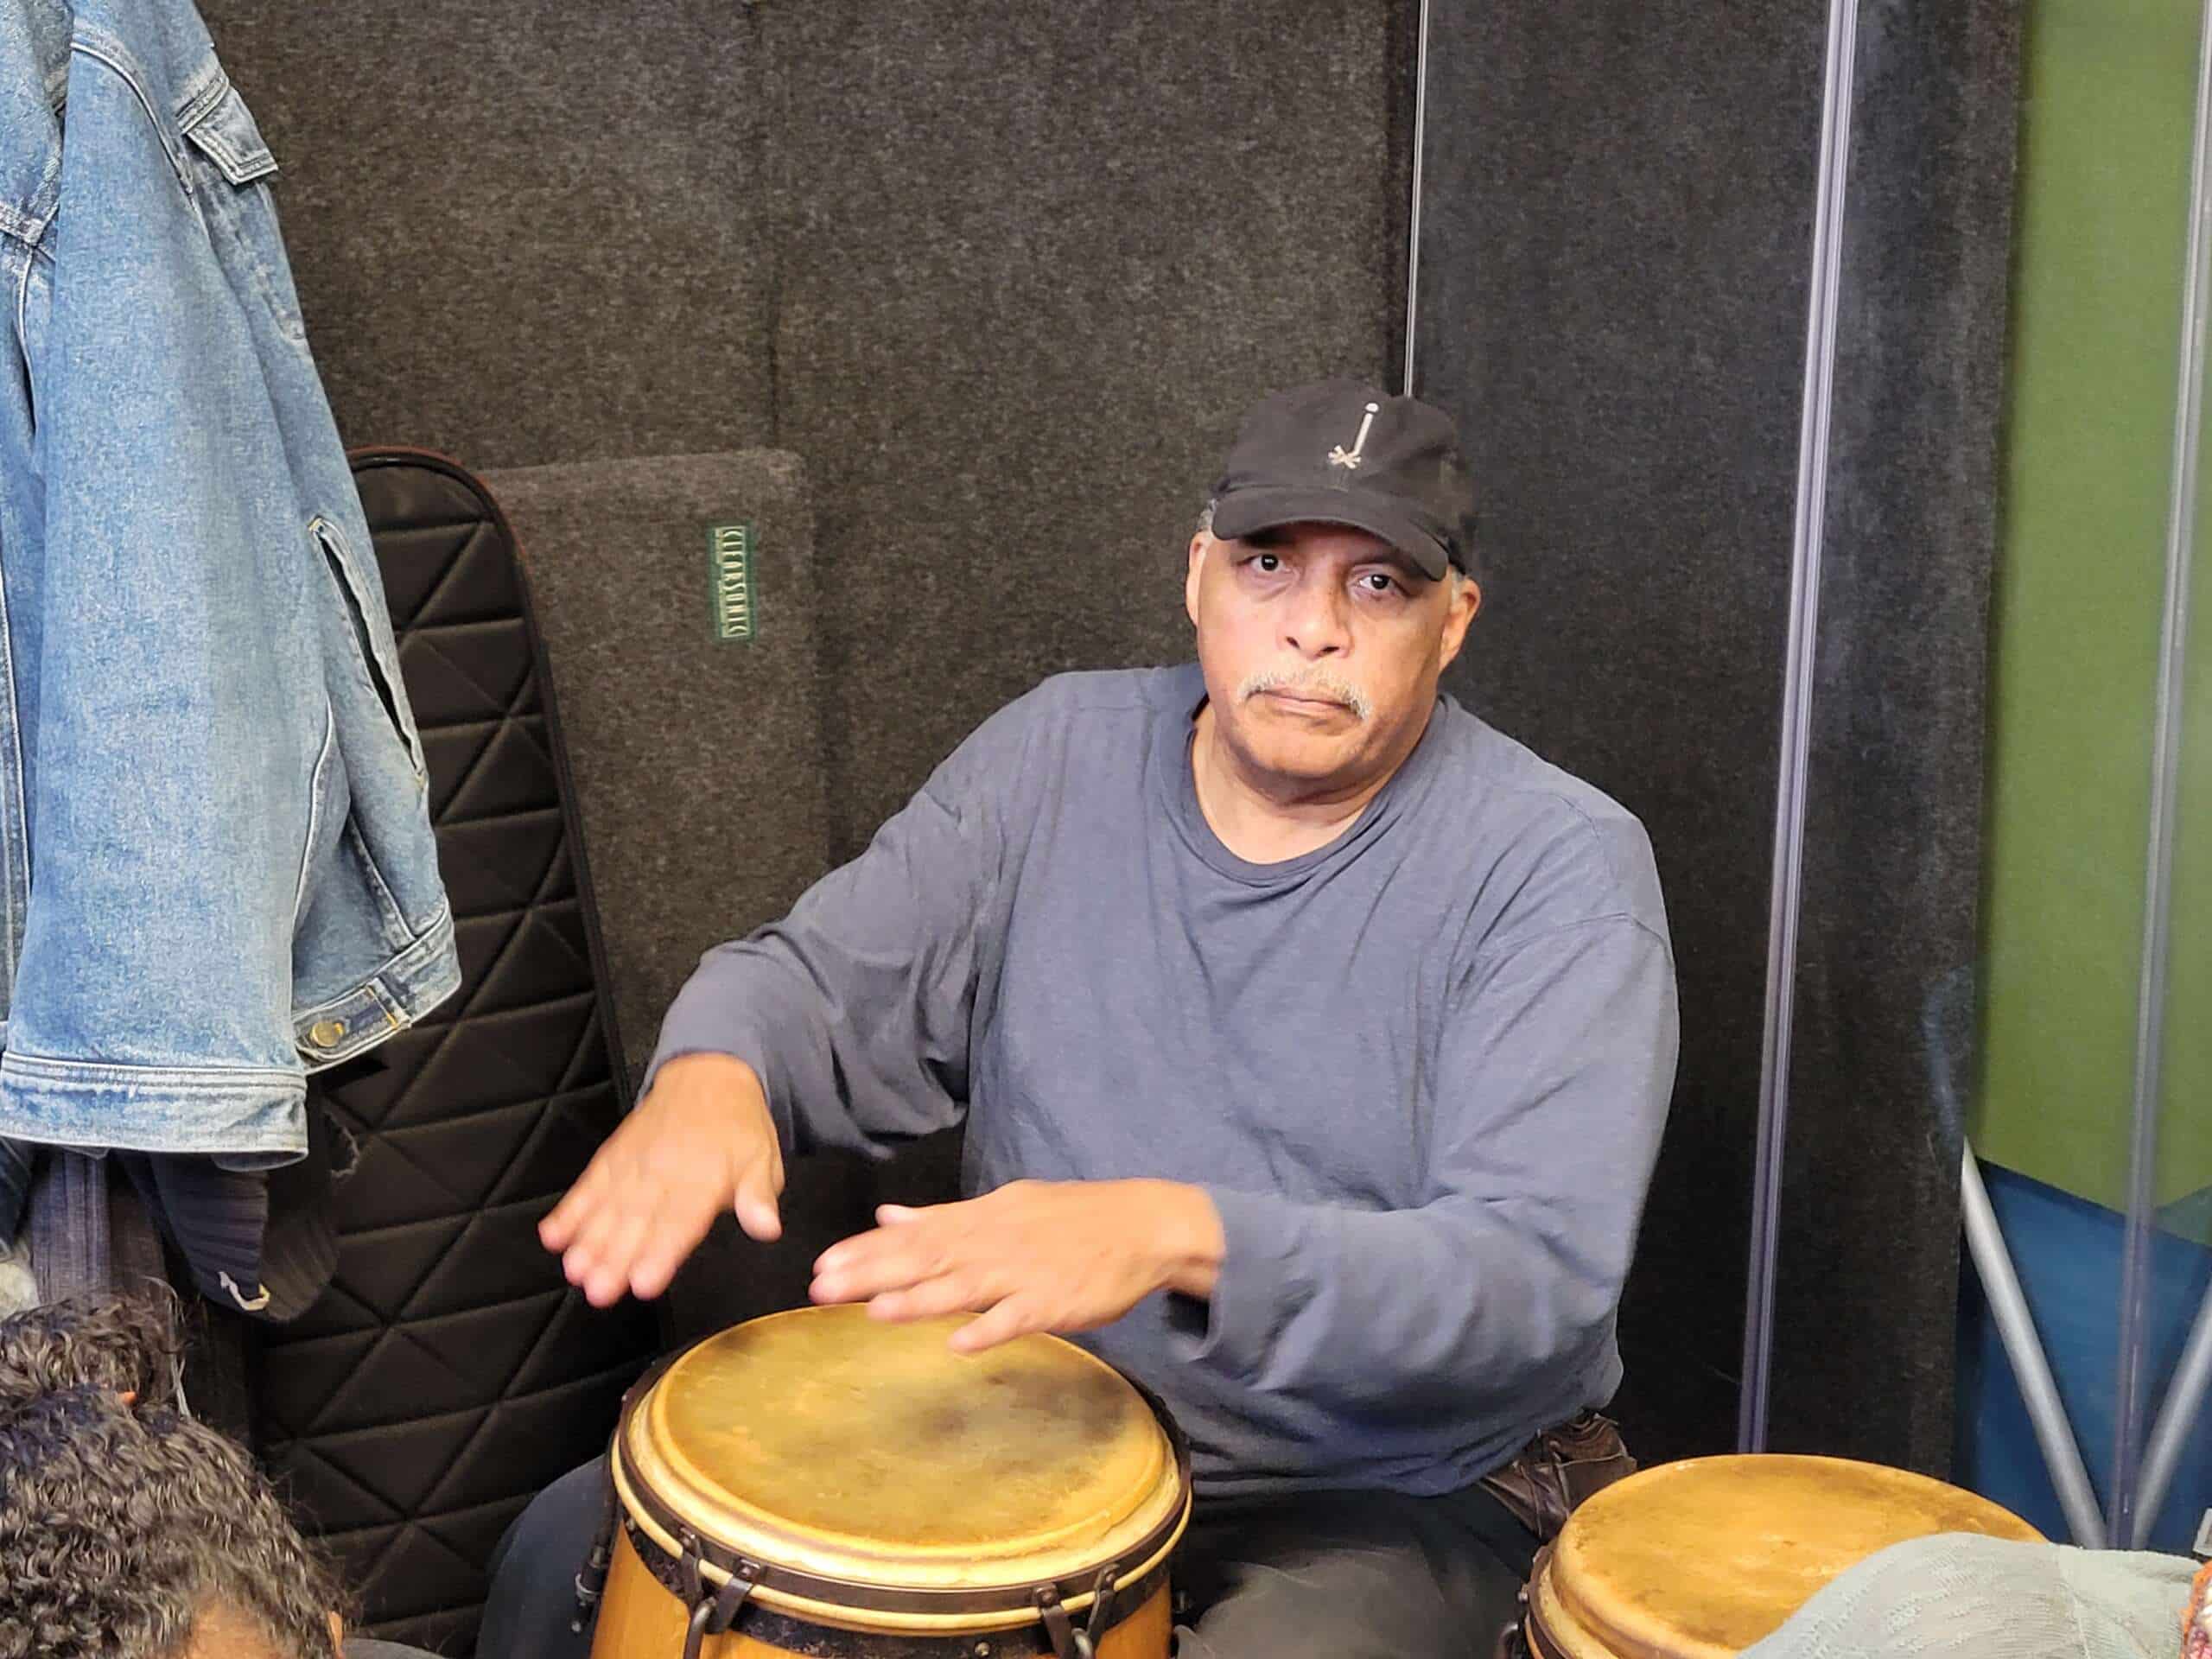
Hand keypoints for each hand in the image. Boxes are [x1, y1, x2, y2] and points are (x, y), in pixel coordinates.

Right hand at [539, 1053, 784, 1305]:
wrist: (707, 1076)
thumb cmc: (736, 1127)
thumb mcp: (763, 1158)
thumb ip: (759, 1196)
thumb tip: (767, 1226)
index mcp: (704, 1178)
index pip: (681, 1221)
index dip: (661, 1253)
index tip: (644, 1282)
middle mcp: (664, 1173)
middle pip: (638, 1221)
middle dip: (616, 1257)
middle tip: (599, 1290)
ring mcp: (634, 1164)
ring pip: (608, 1207)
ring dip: (589, 1240)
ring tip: (575, 1269)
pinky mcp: (613, 1158)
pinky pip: (589, 1184)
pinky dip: (570, 1209)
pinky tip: (553, 1235)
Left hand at [810, 1178, 1224, 1352]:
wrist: (1144, 1224)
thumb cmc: (1071, 1218)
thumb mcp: (1004, 1205)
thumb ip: (943, 1215)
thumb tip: (886, 1214)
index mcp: (981, 1219)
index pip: (914, 1233)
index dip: (866, 1249)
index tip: (821, 1263)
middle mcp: (994, 1242)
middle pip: (926, 1258)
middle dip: (873, 1274)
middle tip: (821, 1289)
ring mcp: (1025, 1272)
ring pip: (964, 1287)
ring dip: (920, 1300)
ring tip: (875, 1311)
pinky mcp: (1055, 1301)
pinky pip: (1018, 1318)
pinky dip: (990, 1329)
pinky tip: (959, 1345)